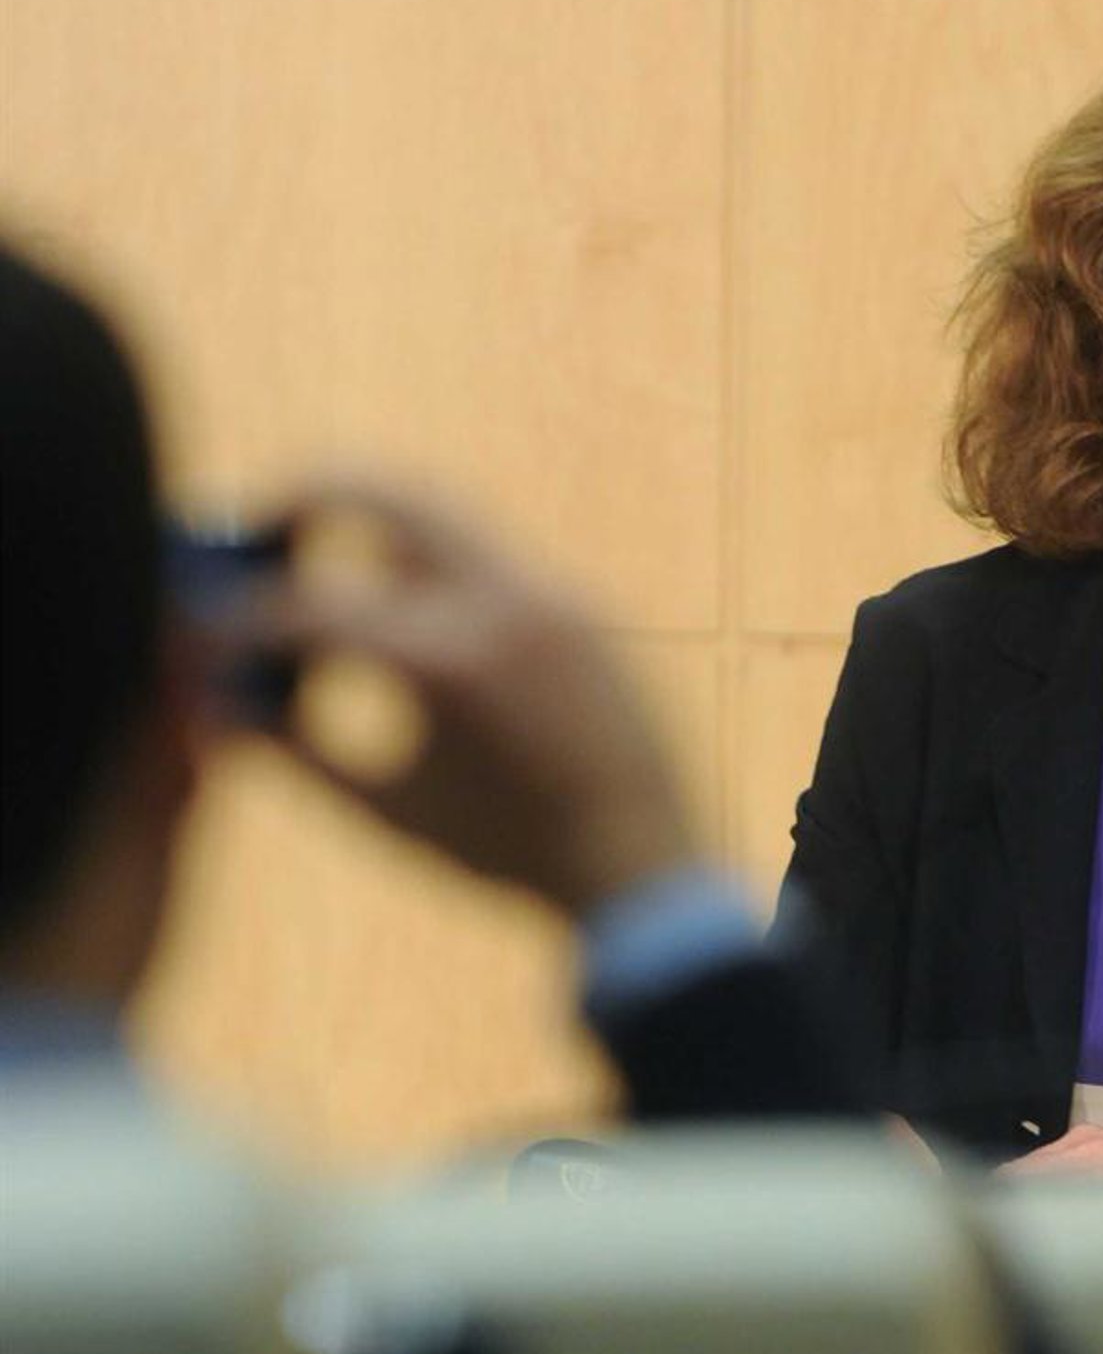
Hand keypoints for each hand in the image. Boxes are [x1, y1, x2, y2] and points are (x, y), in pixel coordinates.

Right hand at [234, 477, 696, 914]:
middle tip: (258, 529)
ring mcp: (547, 593)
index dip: (243, 620)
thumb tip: (216, 708)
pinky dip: (427, 571)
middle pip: (380, 492)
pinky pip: (483, 559)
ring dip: (370, 532)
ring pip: (436, 517)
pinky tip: (403, 619)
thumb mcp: (387, 810)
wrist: (641, 861)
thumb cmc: (505, 850)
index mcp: (445, 663)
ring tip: (328, 577)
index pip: (311, 606)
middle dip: (305, 498)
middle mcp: (500, 604)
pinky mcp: (574, 602)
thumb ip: (297, 753)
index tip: (211, 631)